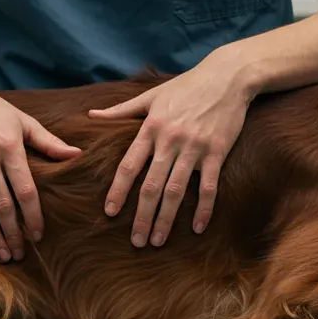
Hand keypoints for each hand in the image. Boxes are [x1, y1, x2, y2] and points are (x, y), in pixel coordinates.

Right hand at [0, 69, 80, 261]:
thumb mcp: (22, 120)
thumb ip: (49, 141)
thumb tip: (77, 155)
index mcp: (9, 146)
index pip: (26, 190)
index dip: (33, 216)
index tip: (38, 235)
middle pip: (3, 205)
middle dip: (13, 233)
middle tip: (20, 255)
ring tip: (2, 255)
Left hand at [88, 50, 253, 247]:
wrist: (227, 77)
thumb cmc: (186, 86)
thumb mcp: (151, 95)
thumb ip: (121, 110)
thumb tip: (91, 114)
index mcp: (151, 127)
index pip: (129, 165)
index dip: (118, 190)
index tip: (110, 212)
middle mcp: (170, 139)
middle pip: (151, 185)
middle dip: (142, 216)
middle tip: (136, 242)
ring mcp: (195, 147)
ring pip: (177, 190)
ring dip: (167, 219)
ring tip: (159, 241)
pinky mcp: (217, 151)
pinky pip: (209, 186)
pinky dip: (203, 209)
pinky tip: (197, 228)